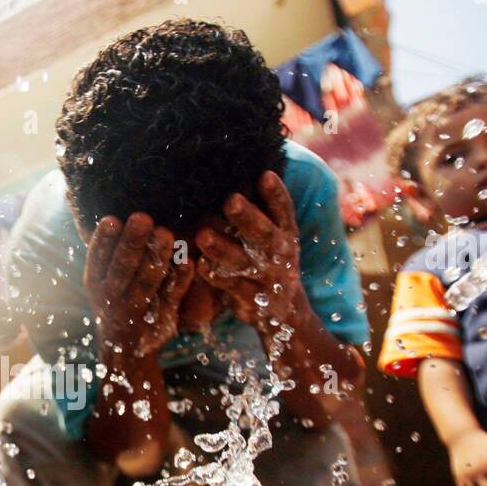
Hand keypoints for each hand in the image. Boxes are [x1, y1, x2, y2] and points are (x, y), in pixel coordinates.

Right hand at [84, 213, 194, 359]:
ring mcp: (137, 309)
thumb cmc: (115, 299)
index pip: (98, 258)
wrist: (124, 349)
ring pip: (147, 282)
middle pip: (123, 269)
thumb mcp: (101, 280)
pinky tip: (188, 259)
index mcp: (96, 283)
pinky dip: (180, 278)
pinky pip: (171, 295)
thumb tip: (106, 211)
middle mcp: (113, 297)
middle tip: (143, 218)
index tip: (112, 219)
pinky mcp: (161, 317)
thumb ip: (106, 252)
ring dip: (157, 257)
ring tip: (166, 233)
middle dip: (132, 243)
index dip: (104, 240)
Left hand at [193, 171, 303, 326]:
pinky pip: (231, 286)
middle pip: (265, 234)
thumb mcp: (278, 237)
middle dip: (248, 217)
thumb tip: (244, 174)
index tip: (265, 175)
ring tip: (202, 235)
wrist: (285, 311)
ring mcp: (267, 278)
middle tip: (230, 200)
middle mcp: (280, 254)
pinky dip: (215, 276)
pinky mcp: (251, 299)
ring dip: (222, 249)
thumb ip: (264, 211)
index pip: (284, 211)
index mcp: (287, 234)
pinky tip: (200, 265)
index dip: (276, 194)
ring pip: (243, 262)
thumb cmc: (272, 262)